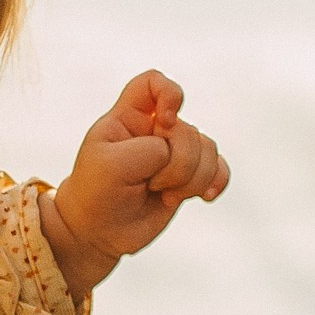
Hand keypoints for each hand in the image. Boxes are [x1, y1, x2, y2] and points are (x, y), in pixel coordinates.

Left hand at [38, 69, 228, 296]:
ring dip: (192, 179)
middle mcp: (154, 130)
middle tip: (150, 183)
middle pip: (187, 129)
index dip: (169, 94)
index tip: (165, 121)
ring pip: (208, 149)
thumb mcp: (110, 165)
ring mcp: (174, 153)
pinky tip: (205, 197)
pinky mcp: (188, 177)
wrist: (97, 231)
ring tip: (165, 195)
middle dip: (177, 163)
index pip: (153, 82)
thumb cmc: (95, 192)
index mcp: (128, 116)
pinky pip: (219, 168)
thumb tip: (180, 156)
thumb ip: (149, 150)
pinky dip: (217, 181)